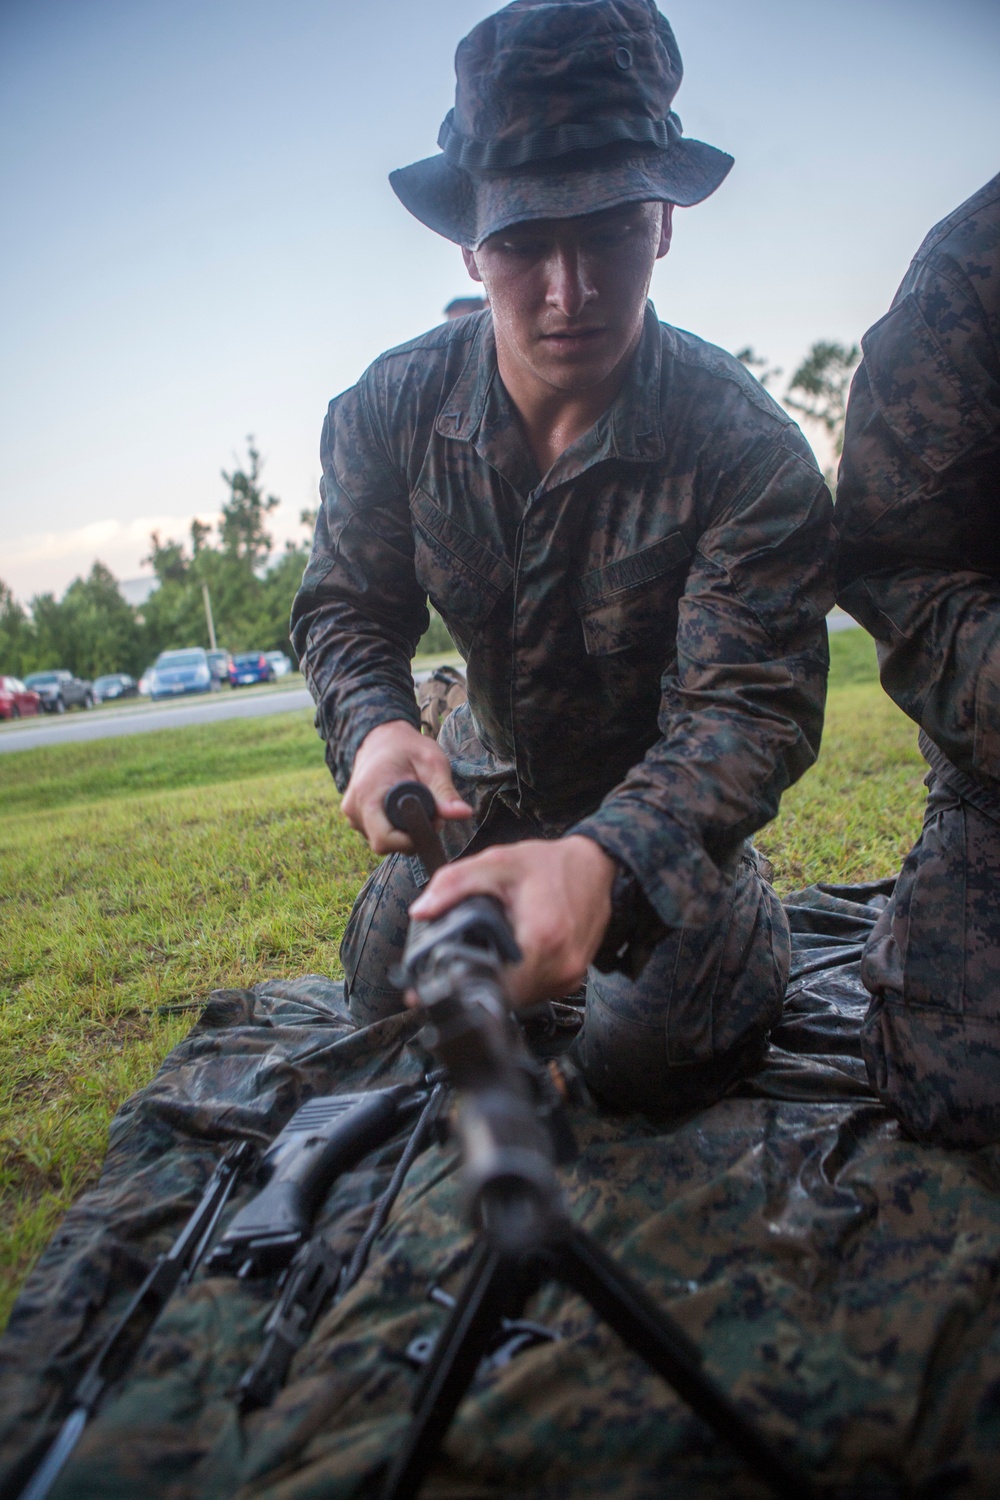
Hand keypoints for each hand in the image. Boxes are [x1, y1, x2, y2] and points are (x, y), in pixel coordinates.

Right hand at [340, 719, 471, 853]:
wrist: (379, 736)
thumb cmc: (406, 747)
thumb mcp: (432, 764)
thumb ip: (446, 792)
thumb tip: (465, 814)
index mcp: (369, 794)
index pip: (386, 839)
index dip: (412, 839)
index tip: (432, 822)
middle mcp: (354, 808)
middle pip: (385, 844)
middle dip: (411, 837)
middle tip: (430, 813)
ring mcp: (351, 814)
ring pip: (381, 841)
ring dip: (402, 832)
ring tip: (416, 807)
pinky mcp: (353, 817)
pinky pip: (376, 833)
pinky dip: (393, 827)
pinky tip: (403, 809)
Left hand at [409, 835, 615, 1006]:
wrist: (597, 867)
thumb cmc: (551, 866)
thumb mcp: (498, 863)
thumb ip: (455, 883)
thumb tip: (422, 910)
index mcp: (542, 939)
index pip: (496, 988)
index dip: (462, 986)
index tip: (439, 982)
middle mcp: (561, 966)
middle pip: (506, 998)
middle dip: (475, 985)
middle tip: (453, 967)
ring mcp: (569, 976)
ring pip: (521, 999)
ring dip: (498, 985)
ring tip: (482, 959)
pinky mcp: (571, 979)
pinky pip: (536, 992)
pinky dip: (516, 981)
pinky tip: (507, 959)